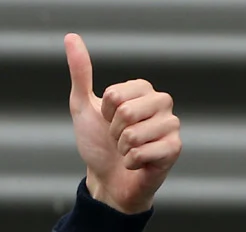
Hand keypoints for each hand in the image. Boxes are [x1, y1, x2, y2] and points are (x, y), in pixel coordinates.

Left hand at [65, 33, 180, 213]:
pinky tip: (137, 164)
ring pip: (134, 135)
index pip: (115, 95)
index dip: (104, 113)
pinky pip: (143, 153)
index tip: (107, 122)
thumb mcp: (83, 106)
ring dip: (121, 149)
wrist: (106, 180)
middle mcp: (162, 103)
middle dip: (113, 132)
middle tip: (117, 139)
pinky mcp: (174, 148)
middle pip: (126, 112)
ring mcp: (171, 125)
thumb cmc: (98, 143)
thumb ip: (80, 73)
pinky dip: (131, 163)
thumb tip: (71, 38)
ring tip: (127, 151)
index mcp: (143, 89)